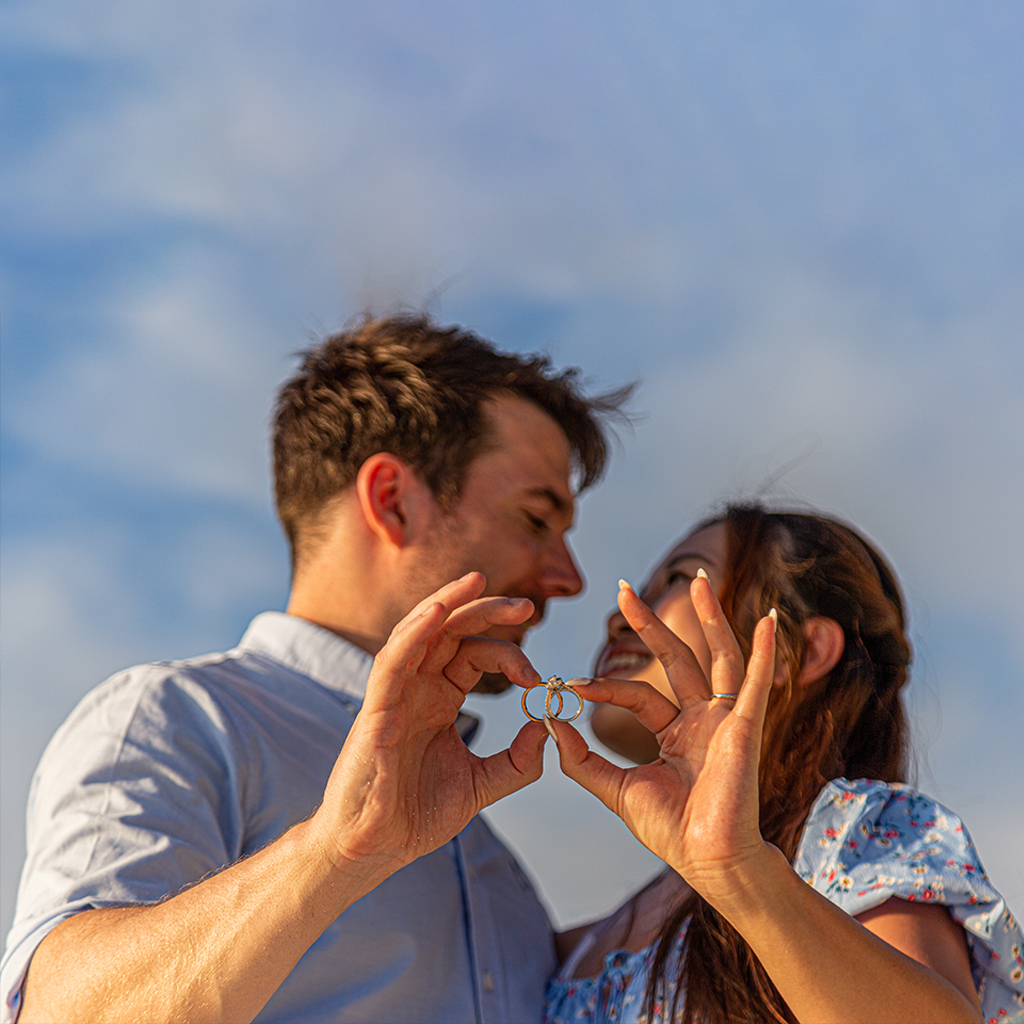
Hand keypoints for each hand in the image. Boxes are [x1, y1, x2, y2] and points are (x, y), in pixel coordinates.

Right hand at [310, 572, 549, 881]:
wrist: (373, 849)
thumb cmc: (414, 816)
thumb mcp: (480, 785)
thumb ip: (517, 761)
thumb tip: (547, 727)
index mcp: (439, 700)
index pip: (473, 654)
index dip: (509, 654)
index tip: (541, 678)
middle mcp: (416, 688)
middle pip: (450, 631)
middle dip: (486, 611)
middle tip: (526, 605)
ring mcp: (395, 695)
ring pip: (418, 632)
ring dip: (448, 603)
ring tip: (478, 581)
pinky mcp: (376, 709)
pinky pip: (393, 660)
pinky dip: (414, 632)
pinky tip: (437, 612)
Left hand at [548, 576, 776, 903]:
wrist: (709, 862)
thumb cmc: (672, 830)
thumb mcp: (616, 789)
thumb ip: (581, 758)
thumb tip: (548, 721)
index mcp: (676, 733)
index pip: (638, 694)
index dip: (605, 687)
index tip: (571, 683)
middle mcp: (703, 720)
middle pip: (677, 658)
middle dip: (651, 623)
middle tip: (623, 589)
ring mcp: (726, 720)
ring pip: (718, 657)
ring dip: (710, 618)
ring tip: (697, 580)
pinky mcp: (746, 727)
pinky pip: (756, 682)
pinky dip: (766, 650)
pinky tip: (769, 619)